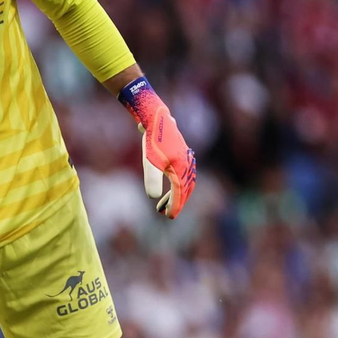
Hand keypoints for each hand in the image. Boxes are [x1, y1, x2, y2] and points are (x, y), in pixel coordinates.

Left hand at [120, 77, 196, 218]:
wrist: (157, 119)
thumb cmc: (154, 141)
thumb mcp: (149, 162)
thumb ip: (152, 180)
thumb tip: (153, 197)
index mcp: (182, 170)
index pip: (180, 193)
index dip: (175, 206)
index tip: (169, 217)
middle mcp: (188, 166)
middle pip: (185, 190)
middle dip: (176, 203)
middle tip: (166, 214)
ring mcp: (186, 160)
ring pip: (184, 183)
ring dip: (175, 195)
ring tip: (161, 205)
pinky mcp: (181, 156)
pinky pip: (182, 176)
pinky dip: (176, 185)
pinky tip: (167, 189)